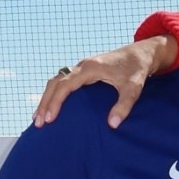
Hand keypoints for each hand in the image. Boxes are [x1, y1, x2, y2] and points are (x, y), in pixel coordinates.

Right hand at [32, 34, 176, 128]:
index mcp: (90, 68)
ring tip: (39, 118)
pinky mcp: (85, 71)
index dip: (55, 102)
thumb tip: (113, 125)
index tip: (49, 118)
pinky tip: (51, 107)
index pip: (65, 85)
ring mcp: (82, 68)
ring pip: (56, 81)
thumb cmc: (137, 70)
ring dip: (47, 98)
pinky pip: (63, 82)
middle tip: (38, 123)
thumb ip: (124, 105)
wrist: (141, 53)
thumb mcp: (134, 88)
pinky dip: (54, 93)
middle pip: (55, 83)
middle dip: (45, 102)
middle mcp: (82, 66)